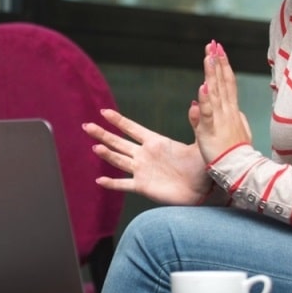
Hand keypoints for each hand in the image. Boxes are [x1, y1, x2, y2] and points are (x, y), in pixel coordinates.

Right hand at [83, 108, 212, 205]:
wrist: (204, 190)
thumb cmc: (203, 165)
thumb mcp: (200, 142)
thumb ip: (196, 123)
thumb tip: (198, 102)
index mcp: (155, 142)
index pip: (132, 128)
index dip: (118, 120)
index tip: (104, 111)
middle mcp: (145, 155)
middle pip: (118, 142)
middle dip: (103, 134)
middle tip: (86, 125)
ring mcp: (142, 170)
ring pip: (118, 160)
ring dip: (106, 154)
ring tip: (94, 147)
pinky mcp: (143, 186)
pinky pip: (123, 184)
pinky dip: (111, 183)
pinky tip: (99, 180)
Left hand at [194, 41, 252, 162]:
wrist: (241, 171)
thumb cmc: (234, 154)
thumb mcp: (222, 131)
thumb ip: (205, 116)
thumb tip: (196, 102)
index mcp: (232, 111)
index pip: (227, 84)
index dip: (223, 67)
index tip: (219, 51)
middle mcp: (227, 111)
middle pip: (222, 82)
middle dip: (218, 62)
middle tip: (213, 44)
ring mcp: (220, 119)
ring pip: (216, 92)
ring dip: (212, 74)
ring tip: (209, 56)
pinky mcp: (211, 131)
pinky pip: (208, 114)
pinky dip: (206, 100)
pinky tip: (203, 87)